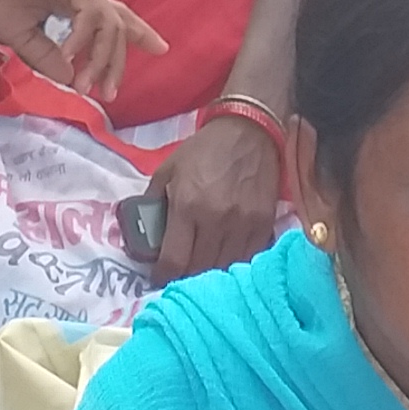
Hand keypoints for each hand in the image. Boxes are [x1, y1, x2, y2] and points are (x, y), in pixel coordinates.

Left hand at [144, 114, 282, 278]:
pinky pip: (249, 257)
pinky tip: (226, 259)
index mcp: (187, 206)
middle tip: (179, 275)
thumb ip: (153, 202)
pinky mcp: (264, 222)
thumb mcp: (168, 170)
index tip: (159, 278)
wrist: (249, 131)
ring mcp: (243, 223)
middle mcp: (216, 219)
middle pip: (200, 270)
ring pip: (225, 268)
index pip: (174, 260)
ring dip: (211, 273)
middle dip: (185, 277)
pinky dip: (235, 263)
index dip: (163, 276)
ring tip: (201, 270)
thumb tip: (145, 233)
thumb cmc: (204, 150)